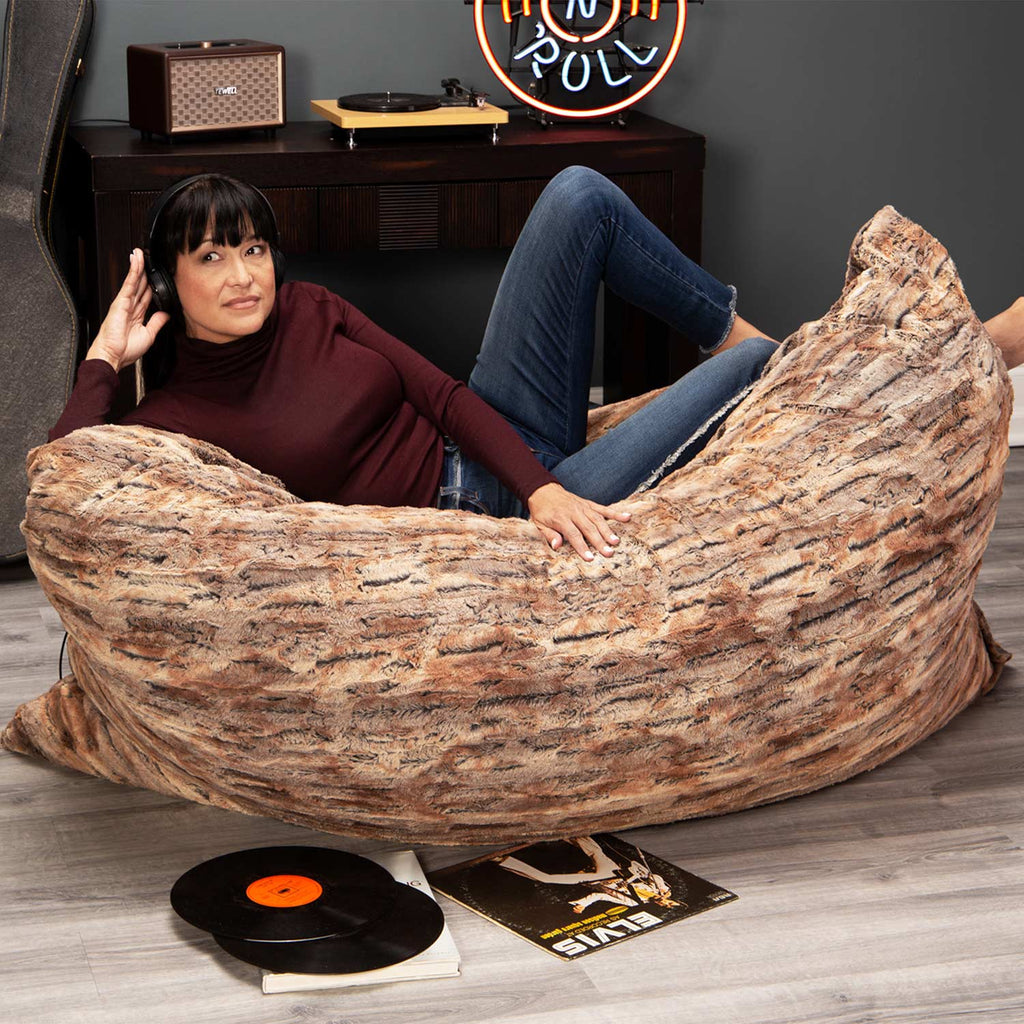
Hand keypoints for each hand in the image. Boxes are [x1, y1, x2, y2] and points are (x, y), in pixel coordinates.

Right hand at [86, 248, 169, 371]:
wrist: (113, 355)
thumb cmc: (126, 349)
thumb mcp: (149, 335)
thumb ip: (157, 322)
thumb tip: (165, 314)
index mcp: (137, 314)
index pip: (146, 295)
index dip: (151, 283)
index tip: (157, 274)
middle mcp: (130, 306)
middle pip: (140, 284)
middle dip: (144, 270)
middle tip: (149, 257)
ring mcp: (124, 303)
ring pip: (134, 280)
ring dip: (138, 266)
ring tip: (141, 252)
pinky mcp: (120, 301)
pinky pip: (129, 284)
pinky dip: (133, 272)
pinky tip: (136, 262)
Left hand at [527, 481, 631, 560]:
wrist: (543, 490)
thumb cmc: (541, 511)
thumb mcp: (538, 524)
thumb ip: (549, 535)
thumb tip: (557, 546)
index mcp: (560, 518)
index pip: (573, 534)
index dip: (582, 547)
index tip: (590, 558)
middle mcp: (573, 512)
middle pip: (588, 528)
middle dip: (599, 541)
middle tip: (608, 553)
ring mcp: (583, 507)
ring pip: (597, 519)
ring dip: (607, 531)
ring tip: (616, 542)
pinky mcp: (589, 504)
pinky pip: (603, 509)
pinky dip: (616, 513)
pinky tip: (627, 518)